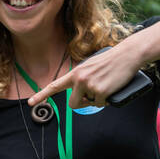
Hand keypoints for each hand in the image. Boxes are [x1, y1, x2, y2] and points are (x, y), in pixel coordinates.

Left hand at [29, 39, 144, 109]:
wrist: (128, 54)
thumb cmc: (111, 61)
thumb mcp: (91, 66)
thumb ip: (82, 78)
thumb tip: (82, 95)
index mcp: (75, 73)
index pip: (55, 86)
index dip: (42, 95)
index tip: (31, 102)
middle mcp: (79, 79)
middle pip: (72, 104)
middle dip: (82, 103)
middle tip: (93, 95)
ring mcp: (89, 85)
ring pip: (88, 104)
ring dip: (96, 100)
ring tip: (106, 85)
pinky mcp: (100, 91)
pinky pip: (100, 104)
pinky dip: (106, 100)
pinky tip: (111, 88)